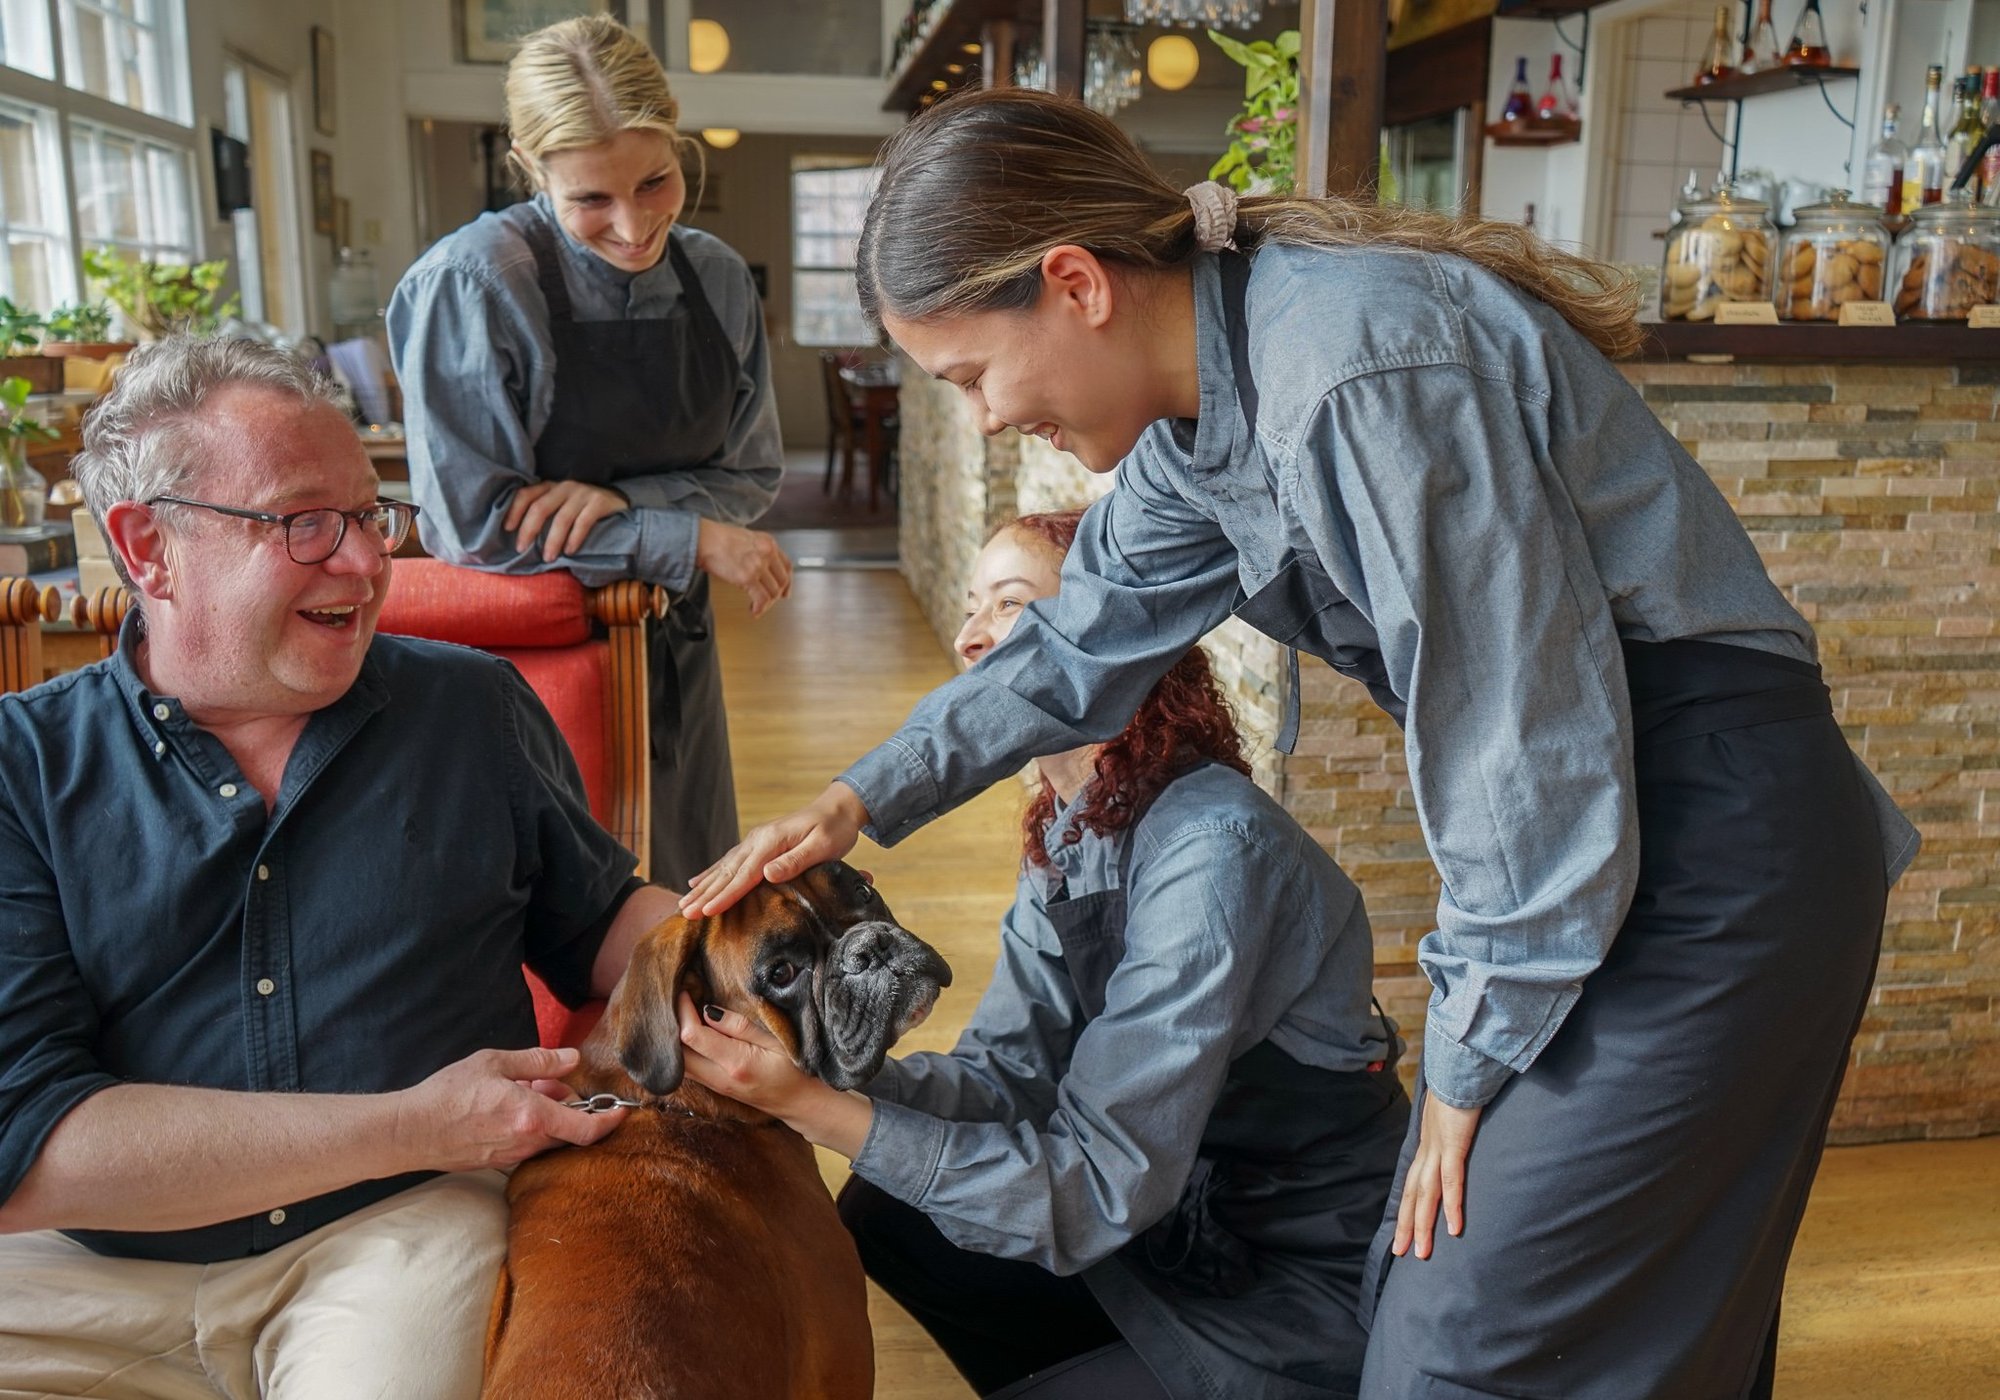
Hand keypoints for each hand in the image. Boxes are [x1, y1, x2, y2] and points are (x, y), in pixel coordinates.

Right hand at [390, 1045, 624, 1172]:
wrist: (409, 1131)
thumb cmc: (448, 1093)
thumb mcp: (495, 1062)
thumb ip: (539, 1061)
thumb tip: (572, 1059)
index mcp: (530, 1116)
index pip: (585, 1129)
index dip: (610, 1122)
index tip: (622, 1112)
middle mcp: (525, 1142)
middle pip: (567, 1130)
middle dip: (567, 1106)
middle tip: (546, 1082)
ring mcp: (511, 1157)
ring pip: (546, 1137)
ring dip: (546, 1115)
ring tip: (520, 1090)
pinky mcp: (497, 1164)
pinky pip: (526, 1145)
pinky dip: (528, 1127)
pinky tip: (506, 1108)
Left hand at [505, 480, 627, 561]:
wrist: (617, 501)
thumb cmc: (581, 508)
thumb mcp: (560, 504)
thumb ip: (544, 511)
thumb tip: (520, 535)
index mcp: (550, 486)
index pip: (526, 494)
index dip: (514, 511)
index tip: (507, 529)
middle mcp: (565, 486)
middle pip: (540, 507)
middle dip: (529, 530)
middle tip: (522, 549)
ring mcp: (583, 493)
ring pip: (562, 518)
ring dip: (552, 540)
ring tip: (548, 558)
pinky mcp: (599, 502)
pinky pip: (583, 522)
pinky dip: (574, 538)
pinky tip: (570, 551)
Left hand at [674, 995, 808, 1112]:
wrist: (802, 1102)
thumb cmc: (796, 1068)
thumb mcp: (775, 1040)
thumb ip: (740, 1026)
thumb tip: (708, 1011)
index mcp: (735, 1062)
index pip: (693, 1036)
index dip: (683, 1011)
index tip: (685, 991)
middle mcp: (720, 1078)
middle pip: (678, 1053)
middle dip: (673, 1025)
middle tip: (680, 1001)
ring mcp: (717, 1087)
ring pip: (680, 1064)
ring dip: (676, 1040)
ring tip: (684, 1014)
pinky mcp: (717, 1088)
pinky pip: (689, 1070)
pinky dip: (684, 1051)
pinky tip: (692, 1034)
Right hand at [680, 781, 868, 916]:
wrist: (837, 808)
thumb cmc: (834, 829)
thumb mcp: (823, 845)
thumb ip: (795, 860)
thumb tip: (768, 874)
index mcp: (771, 841)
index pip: (744, 875)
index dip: (724, 895)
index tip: (706, 911)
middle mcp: (757, 840)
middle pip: (727, 873)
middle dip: (704, 894)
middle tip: (684, 913)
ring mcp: (754, 841)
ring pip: (723, 868)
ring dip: (703, 887)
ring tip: (684, 903)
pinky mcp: (757, 845)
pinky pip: (729, 862)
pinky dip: (711, 874)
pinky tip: (697, 882)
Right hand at [696, 519, 792, 617]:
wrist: (704, 539)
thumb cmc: (717, 538)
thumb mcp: (746, 539)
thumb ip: (758, 552)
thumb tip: (763, 570)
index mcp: (768, 542)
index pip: (787, 566)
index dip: (788, 583)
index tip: (784, 592)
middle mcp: (767, 552)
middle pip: (782, 581)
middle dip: (776, 595)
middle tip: (768, 602)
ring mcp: (758, 564)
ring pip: (773, 592)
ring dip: (766, 604)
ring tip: (757, 607)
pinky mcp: (747, 577)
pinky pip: (762, 599)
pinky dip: (759, 608)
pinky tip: (754, 611)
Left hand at [1392, 1091, 1481, 1260]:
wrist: (1461, 1064)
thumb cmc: (1461, 1086)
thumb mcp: (1452, 1114)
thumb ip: (1451, 1130)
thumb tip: (1455, 1138)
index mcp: (1427, 1143)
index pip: (1412, 1181)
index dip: (1406, 1207)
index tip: (1403, 1228)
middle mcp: (1427, 1149)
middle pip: (1412, 1194)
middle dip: (1406, 1224)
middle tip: (1401, 1252)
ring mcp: (1438, 1148)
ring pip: (1426, 1194)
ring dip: (1423, 1224)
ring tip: (1421, 1252)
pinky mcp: (1454, 1144)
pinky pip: (1452, 1181)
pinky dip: (1453, 1206)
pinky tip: (1455, 1229)